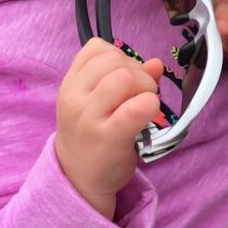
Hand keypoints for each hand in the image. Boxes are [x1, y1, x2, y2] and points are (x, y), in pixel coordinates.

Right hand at [56, 39, 163, 217]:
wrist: (78, 179)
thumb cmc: (92, 136)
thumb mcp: (97, 103)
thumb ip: (124, 78)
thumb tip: (156, 63)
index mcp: (70, 84)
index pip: (96, 48)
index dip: (120, 56)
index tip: (127, 76)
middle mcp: (75, 98)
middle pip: (114, 61)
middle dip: (138, 71)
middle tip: (142, 93)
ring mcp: (89, 118)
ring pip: (124, 78)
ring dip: (146, 86)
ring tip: (145, 102)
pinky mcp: (109, 137)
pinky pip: (136, 107)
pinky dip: (149, 104)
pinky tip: (148, 114)